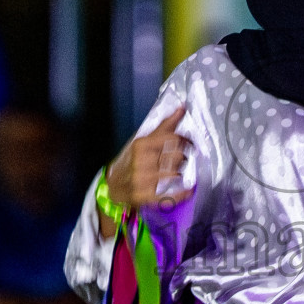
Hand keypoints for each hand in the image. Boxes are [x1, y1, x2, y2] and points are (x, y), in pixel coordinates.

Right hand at [101, 106, 191, 236]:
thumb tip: (182, 107)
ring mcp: (141, 180)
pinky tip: (188, 190)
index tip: (190, 144)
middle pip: (176, 156)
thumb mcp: (144, 140)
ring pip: (174, 175)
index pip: (172, 138)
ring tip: (179, 173)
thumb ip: (165, 126)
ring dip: (181, 174)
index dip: (186, 141)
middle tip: (183, 160)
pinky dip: (182, 193)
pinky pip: (169, 195)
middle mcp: (141, 161)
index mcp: (141, 145)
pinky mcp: (144, 197)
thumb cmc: (131, 160)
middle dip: (183, 158)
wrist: (113, 185)